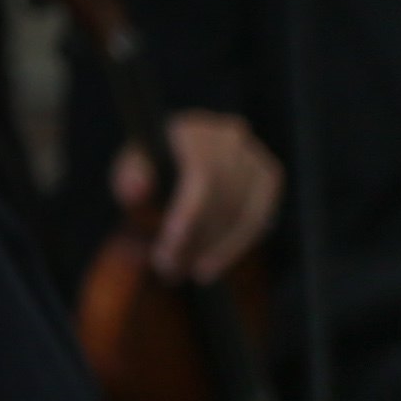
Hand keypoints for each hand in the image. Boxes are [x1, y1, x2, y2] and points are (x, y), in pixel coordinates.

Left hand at [112, 112, 280, 281]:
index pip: (202, 176)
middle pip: (225, 199)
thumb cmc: (151, 164)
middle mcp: (231, 137)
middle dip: (199, 241)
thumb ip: (131, 176)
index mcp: (194, 129)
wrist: (178, 152)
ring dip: (219, 249)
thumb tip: (135, 190)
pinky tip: (214, 261)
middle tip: (169, 270)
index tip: (167, 250)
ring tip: (190, 271)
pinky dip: (237, 245)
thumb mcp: (132, 166)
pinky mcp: (270, 177)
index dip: (188, 216)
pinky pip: (260, 219)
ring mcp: (256, 156)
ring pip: (246, 214)